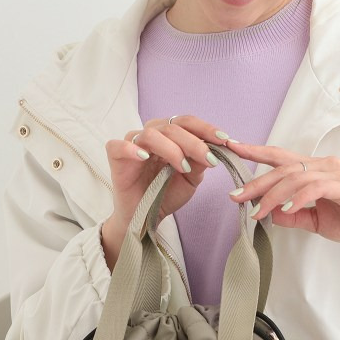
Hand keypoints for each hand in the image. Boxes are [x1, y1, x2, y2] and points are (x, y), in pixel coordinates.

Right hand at [102, 116, 235, 267]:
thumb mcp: (191, 178)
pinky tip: (144, 157)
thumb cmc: (165, 194)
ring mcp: (131, 144)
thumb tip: (215, 146)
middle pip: (171, 126)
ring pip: (151, 134)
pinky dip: (132, 149)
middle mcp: (150, 135)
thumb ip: (200, 161)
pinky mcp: (115, 157)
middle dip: (194, 142)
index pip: (186, 122)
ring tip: (184, 167)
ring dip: (172, 149)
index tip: (224, 139)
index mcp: (168, 136)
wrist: (144, 217)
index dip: (205, 128)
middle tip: (210, 160)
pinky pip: (118, 146)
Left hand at [225, 142, 339, 248]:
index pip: (281, 157)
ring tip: (257, 212)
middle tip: (235, 196)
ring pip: (295, 177)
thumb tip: (270, 214)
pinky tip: (287, 209)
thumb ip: (294, 216)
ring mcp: (336, 174)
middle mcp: (324, 166)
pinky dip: (299, 197)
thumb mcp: (317, 221)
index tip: (232, 148)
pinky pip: (316, 187)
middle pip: (282, 167)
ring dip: (273, 195)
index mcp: (316, 170)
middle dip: (256, 181)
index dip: (255, 152)